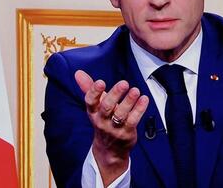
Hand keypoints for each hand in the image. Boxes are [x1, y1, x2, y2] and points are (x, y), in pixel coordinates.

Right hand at [75, 70, 148, 185]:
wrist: (110, 149)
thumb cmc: (103, 120)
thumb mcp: (95, 105)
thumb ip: (88, 88)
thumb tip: (78, 72)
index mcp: (93, 112)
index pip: (90, 101)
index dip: (94, 92)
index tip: (100, 82)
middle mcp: (101, 120)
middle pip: (106, 107)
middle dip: (115, 94)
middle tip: (124, 83)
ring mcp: (114, 128)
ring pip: (121, 114)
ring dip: (129, 101)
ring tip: (135, 90)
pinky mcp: (126, 133)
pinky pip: (133, 120)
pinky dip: (139, 109)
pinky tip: (144, 99)